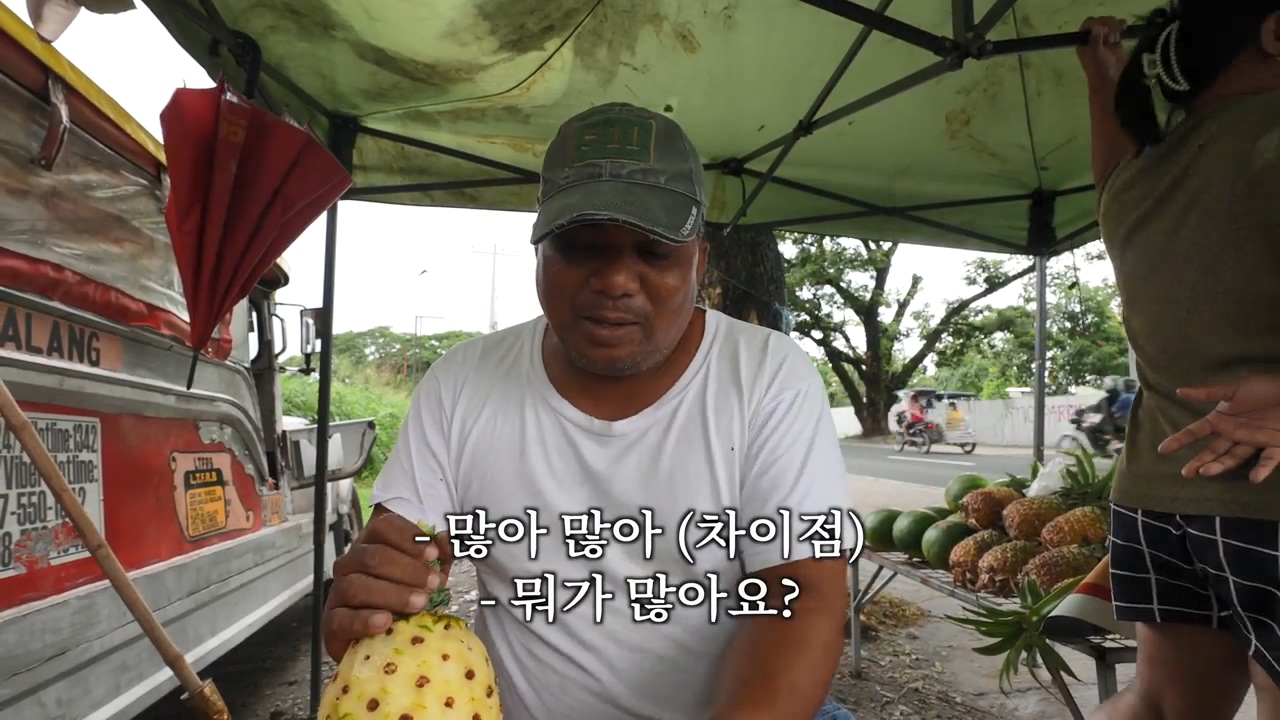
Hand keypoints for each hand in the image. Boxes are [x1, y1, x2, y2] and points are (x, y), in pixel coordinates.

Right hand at [321, 510, 452, 660]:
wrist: (381, 638)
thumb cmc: (406, 598)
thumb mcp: (429, 574)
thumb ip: (440, 555)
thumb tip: (446, 539)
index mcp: (373, 543)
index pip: (383, 527)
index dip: (408, 537)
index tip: (433, 554)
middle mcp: (351, 563)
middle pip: (372, 556)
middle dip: (407, 569)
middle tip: (433, 584)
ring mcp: (338, 591)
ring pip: (356, 585)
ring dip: (391, 593)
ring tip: (419, 602)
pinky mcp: (331, 621)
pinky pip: (341, 618)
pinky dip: (364, 619)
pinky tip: (386, 621)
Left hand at [1077, 16, 1128, 82]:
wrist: (1108, 79)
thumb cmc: (1098, 68)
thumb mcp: (1095, 54)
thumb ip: (1095, 40)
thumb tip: (1097, 26)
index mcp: (1084, 40)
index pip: (1088, 24)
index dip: (1095, 22)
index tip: (1103, 27)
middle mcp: (1093, 37)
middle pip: (1100, 21)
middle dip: (1107, 23)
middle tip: (1112, 32)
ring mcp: (1104, 38)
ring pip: (1109, 23)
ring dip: (1114, 24)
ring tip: (1117, 34)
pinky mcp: (1114, 39)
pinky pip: (1117, 28)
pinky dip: (1121, 25)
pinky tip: (1124, 26)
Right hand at [1157, 374, 1279, 482]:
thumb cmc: (1264, 387)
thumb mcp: (1234, 388)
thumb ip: (1208, 393)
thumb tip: (1179, 391)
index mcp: (1222, 420)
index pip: (1196, 432)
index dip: (1180, 440)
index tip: (1162, 450)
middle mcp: (1235, 434)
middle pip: (1213, 451)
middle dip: (1198, 462)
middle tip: (1186, 473)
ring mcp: (1253, 441)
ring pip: (1234, 458)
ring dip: (1220, 466)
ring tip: (1206, 472)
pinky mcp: (1275, 446)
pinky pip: (1268, 460)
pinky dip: (1262, 469)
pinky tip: (1254, 479)